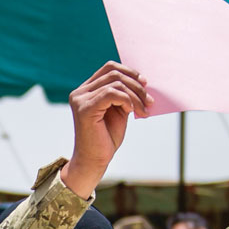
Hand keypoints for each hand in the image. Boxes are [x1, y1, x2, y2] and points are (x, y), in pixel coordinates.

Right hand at [61, 62, 151, 195]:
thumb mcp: (119, 110)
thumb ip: (124, 94)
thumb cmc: (106, 138)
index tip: (145, 84)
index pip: (109, 68)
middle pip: (113, 73)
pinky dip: (126, 100)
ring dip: (135, 95)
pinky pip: (111, 93)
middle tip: (149, 100)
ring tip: (143, 110)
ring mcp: (80, 99)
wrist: (95, 160)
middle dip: (136, 85)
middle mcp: (80, 92)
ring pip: (115, 83)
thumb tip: (142, 80)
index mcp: (86, 90)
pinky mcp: (84, 108)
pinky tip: (130, 112)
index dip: (130, 72)